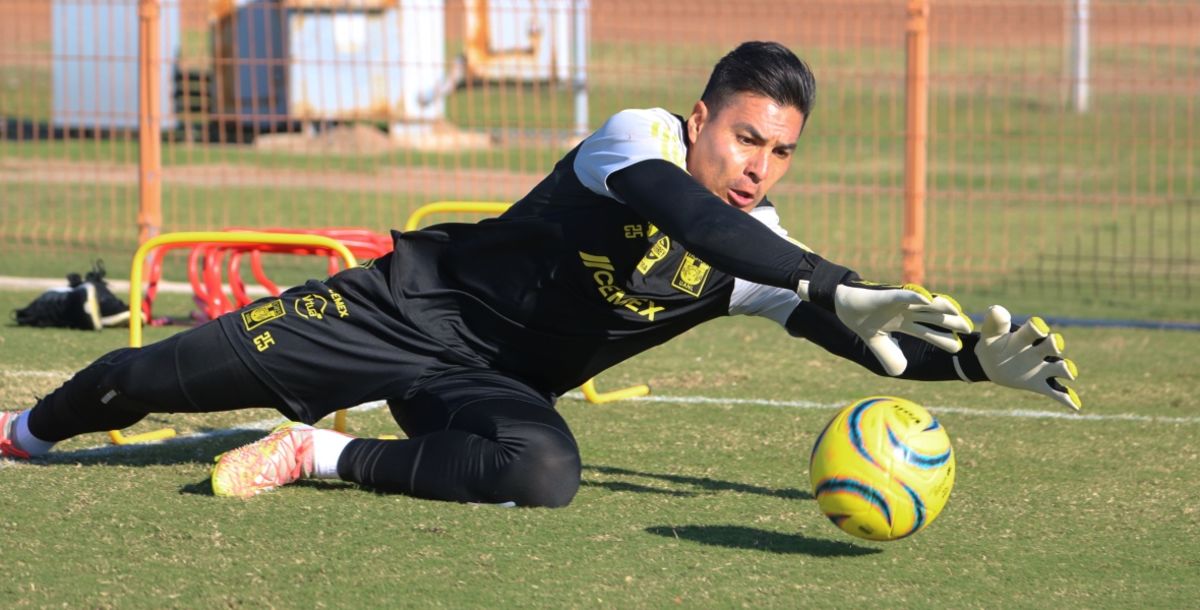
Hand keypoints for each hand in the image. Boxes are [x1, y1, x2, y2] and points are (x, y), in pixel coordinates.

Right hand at [831, 281, 973, 375]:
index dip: (942, 338)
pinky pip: (905, 294)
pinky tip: (930, 300)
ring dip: (941, 308)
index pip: (928, 330)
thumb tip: (900, 370)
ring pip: (924, 304)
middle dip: (950, 323)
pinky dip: (916, 297)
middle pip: (933, 317)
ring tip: (958, 313)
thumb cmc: (859, 317)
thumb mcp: (876, 342)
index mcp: (904, 321)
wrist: (841, 303)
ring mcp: (899, 301)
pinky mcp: (888, 294)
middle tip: (969, 329)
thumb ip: (887, 355)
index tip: (959, 347)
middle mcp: (906, 310)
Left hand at [975, 305, 1081, 410]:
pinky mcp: (1039, 384)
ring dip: (1065, 369)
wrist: (990, 362)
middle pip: (1050, 346)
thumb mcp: (990, 334)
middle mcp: (1038, 350)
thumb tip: (995, 309)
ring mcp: (1041, 367)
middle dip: (1054, 345)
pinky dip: (1066, 399)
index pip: (1033, 330)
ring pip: (1058, 368)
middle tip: (1055, 344)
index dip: (1036, 328)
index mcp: (1025, 336)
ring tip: (1069, 372)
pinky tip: (1076, 407)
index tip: (1037, 327)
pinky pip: (1056, 392)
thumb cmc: (993, 343)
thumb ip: (994, 322)